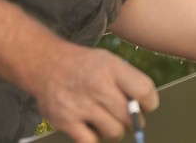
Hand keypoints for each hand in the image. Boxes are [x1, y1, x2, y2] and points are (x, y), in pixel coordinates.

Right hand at [31, 44, 157, 142]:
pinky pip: (92, 142)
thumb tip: (144, 109)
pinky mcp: (65, 121)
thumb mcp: (108, 61)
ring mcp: (80, 104)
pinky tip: (92, 127)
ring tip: (108, 121)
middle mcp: (96, 85)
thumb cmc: (84, 66)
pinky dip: (95, 138)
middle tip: (126, 117)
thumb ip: (127, 80)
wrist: (45, 64)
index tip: (145, 106)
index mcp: (111, 67)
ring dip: (115, 131)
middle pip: (130, 116)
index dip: (149, 103)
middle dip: (133, 121)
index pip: (144, 91)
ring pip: (114, 132)